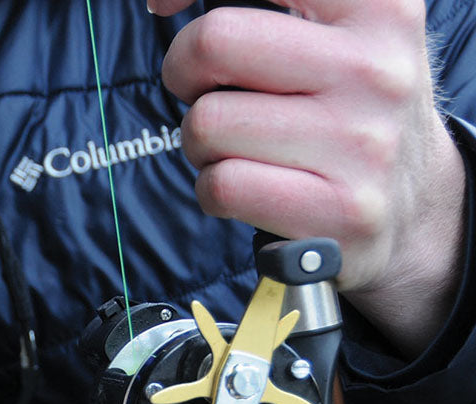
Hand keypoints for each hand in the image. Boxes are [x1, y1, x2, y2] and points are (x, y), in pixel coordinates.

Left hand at [151, 0, 465, 354]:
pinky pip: (221, 186)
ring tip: (240, 148)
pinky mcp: (341, 209)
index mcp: (376, 5)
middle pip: (211, 42)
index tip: (164, 7)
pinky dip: (211, 191)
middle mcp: (374, 66)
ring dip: (200, 144)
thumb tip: (161, 1)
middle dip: (184, 73)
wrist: (415, 202)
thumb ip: (270, 6)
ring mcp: (361, 142)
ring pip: (205, 123)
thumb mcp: (342, 32)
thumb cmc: (346, 109)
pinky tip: (246, 188)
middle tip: (207, 92)